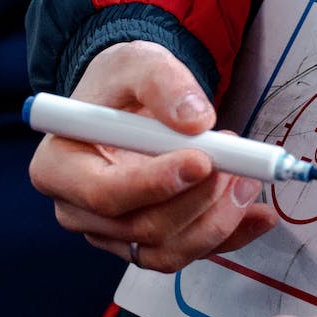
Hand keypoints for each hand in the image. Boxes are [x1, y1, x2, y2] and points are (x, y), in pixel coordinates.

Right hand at [27, 41, 277, 271]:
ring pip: (167, 251)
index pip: (104, 194)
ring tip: (246, 179)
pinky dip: (229, 236)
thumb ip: (163, 83)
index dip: (155, 184)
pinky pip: (189, 254)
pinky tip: (258, 214)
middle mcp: (78, 211)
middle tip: (237, 164)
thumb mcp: (138, 62)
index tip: (203, 160)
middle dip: (198, 200)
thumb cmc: (122, 85)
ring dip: (217, 220)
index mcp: (58, 168)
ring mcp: (112, 234)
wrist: (129, 104)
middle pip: (140, 228)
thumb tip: (196, 121)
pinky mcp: (146, 244)